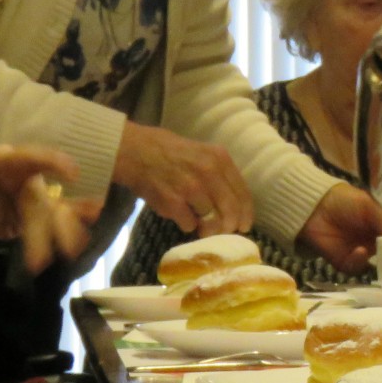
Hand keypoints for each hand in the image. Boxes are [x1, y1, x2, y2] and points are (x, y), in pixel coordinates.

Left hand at [0, 147, 98, 274]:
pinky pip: (58, 219)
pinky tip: (90, 227)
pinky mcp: (39, 214)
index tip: (71, 172)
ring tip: (71, 251)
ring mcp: (33, 195)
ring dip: (63, 232)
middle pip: (41, 199)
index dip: (51, 162)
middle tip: (45, 257)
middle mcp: (24, 175)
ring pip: (53, 212)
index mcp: (2, 163)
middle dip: (46, 227)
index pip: (27, 159)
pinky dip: (73, 226)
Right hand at [112, 121, 253, 235]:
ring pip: (212, 222)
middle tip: (222, 231)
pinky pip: (189, 225)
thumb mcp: (202, 153)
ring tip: (198, 223)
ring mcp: (191, 188)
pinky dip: (187, 225)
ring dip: (206, 228)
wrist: (135, 151)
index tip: (244, 225)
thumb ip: (219, 175)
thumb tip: (234, 206)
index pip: (243, 194)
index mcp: (220, 159)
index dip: (245, 214)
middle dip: (228, 226)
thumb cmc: (169, 152)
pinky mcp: (173, 203)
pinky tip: (179, 215)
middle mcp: (209, 172)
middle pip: (231, 211)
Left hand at [299, 182, 381, 273]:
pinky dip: (359, 261)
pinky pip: (356, 268)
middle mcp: (372, 241)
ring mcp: (359, 253)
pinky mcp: (345, 262)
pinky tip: (359, 251)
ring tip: (376, 251)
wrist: (314, 207)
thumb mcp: (369, 206)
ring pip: (375, 265)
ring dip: (378, 261)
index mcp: (380, 226)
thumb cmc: (344, 200)